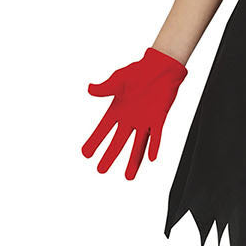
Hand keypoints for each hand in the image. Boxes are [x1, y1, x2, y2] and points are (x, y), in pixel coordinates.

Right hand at [83, 46, 187, 179]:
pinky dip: (153, 146)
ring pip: (138, 145)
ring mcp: (144, 121)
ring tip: (129, 177)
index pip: (103, 130)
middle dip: (110, 156)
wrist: (160, 68)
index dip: (95, 141)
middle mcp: (130, 119)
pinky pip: (156, 135)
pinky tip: (151, 158)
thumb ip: (105, 88)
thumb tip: (90, 89)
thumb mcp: (118, 79)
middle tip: (100, 170)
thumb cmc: (138, 72)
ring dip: (133, 160)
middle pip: (118, 142)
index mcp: (118, 110)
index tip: (85, 154)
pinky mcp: (158, 118)